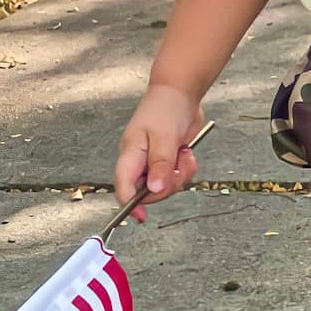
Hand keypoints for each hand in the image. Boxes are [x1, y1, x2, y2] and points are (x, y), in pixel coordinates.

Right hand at [114, 83, 205, 221]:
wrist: (181, 93)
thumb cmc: (165, 110)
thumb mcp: (164, 138)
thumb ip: (160, 165)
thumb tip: (154, 190)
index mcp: (130, 155)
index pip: (123, 186)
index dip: (130, 204)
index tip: (141, 217)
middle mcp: (139, 162)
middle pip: (148, 192)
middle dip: (168, 186)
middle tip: (178, 168)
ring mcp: (153, 163)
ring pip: (165, 187)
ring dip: (180, 175)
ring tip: (184, 154)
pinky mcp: (168, 162)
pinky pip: (177, 178)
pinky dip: (186, 169)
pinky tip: (187, 153)